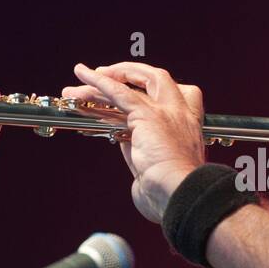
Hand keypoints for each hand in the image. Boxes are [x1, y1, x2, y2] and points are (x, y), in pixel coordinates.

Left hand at [63, 62, 204, 222]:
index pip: (174, 98)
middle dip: (131, 73)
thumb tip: (127, 144)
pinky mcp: (147, 115)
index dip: (153, 90)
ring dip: (103, 81)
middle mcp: (180, 114)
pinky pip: (119, 92)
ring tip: (80, 77)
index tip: (133, 89)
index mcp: (188, 128)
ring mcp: (166, 112)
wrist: (179, 194)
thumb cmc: (172, 193)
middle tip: (107, 74)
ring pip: (132, 86)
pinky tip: (83, 73)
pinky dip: (99, 81)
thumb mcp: (156, 169)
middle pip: (157, 79)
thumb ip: (143, 153)